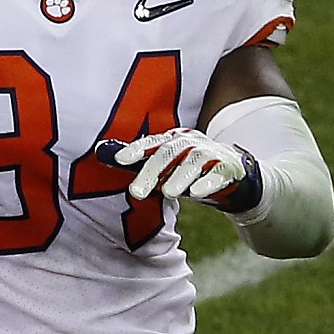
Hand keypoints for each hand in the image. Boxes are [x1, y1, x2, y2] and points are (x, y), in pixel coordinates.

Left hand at [97, 129, 262, 211]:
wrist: (234, 176)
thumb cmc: (189, 170)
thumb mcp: (162, 166)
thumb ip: (135, 159)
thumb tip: (99, 151)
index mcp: (173, 140)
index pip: (152, 143)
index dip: (136, 149)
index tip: (119, 160)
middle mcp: (192, 143)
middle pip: (170, 153)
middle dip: (153, 170)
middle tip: (136, 192)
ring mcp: (212, 154)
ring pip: (195, 161)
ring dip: (181, 176)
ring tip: (169, 192)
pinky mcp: (230, 169)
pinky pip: (218, 174)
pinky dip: (207, 183)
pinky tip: (196, 193)